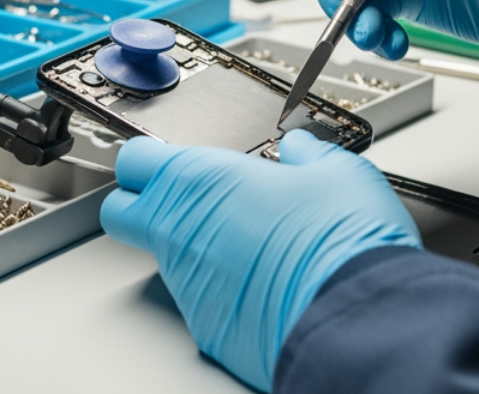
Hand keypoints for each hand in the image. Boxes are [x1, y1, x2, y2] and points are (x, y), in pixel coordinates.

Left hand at [99, 131, 420, 391]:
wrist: (355, 318)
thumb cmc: (340, 240)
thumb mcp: (337, 171)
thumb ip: (307, 154)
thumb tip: (300, 148)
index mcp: (201, 181)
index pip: (134, 161)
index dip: (149, 158)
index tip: (168, 158)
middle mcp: (180, 233)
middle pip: (123, 212)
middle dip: (144, 203)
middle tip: (191, 199)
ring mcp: (189, 286)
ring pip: (168, 259)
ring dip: (198, 246)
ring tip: (254, 243)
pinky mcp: (207, 330)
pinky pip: (202, 300)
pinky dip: (224, 288)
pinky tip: (266, 283)